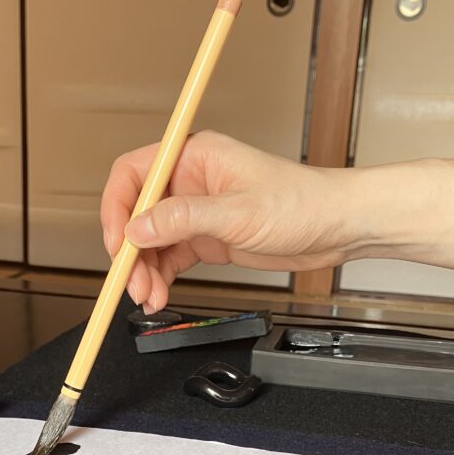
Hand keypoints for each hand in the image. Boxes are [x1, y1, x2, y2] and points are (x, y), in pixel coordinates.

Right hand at [100, 131, 350, 311]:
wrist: (336, 228)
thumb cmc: (302, 203)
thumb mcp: (238, 212)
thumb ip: (184, 219)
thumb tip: (137, 228)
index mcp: (194, 157)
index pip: (134, 174)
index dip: (117, 208)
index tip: (118, 242)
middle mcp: (190, 182)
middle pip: (137, 214)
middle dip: (130, 251)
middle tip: (132, 282)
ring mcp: (197, 212)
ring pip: (151, 242)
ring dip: (144, 271)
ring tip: (148, 297)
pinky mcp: (206, 239)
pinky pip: (169, 259)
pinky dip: (160, 278)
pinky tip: (159, 295)